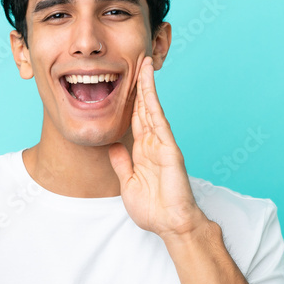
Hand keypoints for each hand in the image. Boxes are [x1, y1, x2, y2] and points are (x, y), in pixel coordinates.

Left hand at [108, 54, 208, 239]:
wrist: (170, 225)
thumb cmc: (153, 209)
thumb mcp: (127, 183)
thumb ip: (121, 163)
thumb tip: (112, 145)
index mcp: (143, 151)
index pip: (135, 119)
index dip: (130, 99)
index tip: (124, 80)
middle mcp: (153, 144)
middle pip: (144, 107)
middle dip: (139, 84)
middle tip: (136, 59)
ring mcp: (162, 144)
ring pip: (151, 108)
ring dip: (146, 85)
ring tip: (143, 62)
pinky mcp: (169, 148)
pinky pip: (158, 120)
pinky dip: (152, 102)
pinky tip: (147, 86)